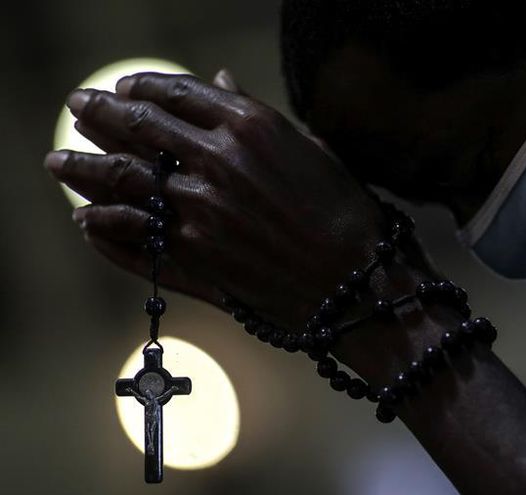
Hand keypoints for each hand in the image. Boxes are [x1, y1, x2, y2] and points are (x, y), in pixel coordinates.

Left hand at [45, 71, 389, 325]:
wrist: (358, 281)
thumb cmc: (346, 211)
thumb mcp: (309, 148)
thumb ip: (256, 114)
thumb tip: (219, 81)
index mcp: (250, 125)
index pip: (175, 93)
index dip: (141, 86)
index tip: (123, 87)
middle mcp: (218, 160)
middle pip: (138, 127)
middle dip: (100, 114)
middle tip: (78, 108)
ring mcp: (199, 210)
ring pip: (121, 179)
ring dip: (83, 167)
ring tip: (59, 161)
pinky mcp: (194, 255)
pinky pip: (131, 235)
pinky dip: (103, 227)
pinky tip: (86, 220)